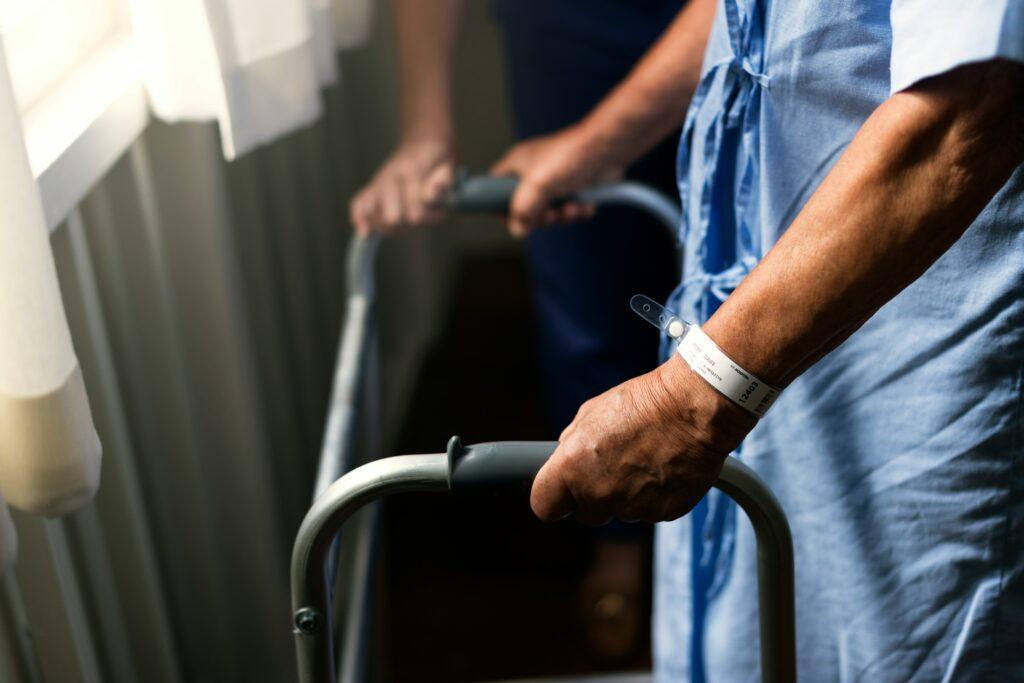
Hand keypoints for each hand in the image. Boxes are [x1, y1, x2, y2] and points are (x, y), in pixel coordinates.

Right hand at [349, 137, 456, 234]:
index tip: (440, 212)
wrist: (425, 137)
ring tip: (404, 223)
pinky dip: (360, 219)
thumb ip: (443, 182)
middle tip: (421, 217)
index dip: (429, 217)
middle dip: (409, 224)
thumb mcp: (451, 165)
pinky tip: (366, 232)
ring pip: (374, 214)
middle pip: (392, 218)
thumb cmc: (440, 157)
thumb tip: (430, 196)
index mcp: (411, 171)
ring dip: (389, 226)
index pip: (414, 210)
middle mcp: (390, 176)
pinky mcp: (371, 186)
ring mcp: (379, 181)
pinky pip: (359, 204)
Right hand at [490, 124, 624, 237]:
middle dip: (541, 218)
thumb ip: (522, 209)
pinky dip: (577, 212)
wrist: (608, 150)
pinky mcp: (573, 188)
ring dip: (562, 217)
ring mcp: (553, 182)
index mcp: (516, 165)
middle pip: (524, 209)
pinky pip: (568, 210)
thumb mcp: (538, 184)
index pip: (493, 189)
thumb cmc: (572, 156)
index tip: (513, 219)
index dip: (499, 207)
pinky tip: (585, 204)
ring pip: (548, 213)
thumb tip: (518, 229)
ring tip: (572, 207)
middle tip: (552, 214)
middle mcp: (533, 173)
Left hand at [530, 356, 755, 524]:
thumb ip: (572, 443)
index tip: (562, 495)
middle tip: (613, 465)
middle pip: (586, 513)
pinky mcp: (662, 513)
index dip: (553, 499)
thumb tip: (565, 459)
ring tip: (643, 458)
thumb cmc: (642, 404)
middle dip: (594, 495)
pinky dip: (653, 496)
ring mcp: (632, 507)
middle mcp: (599, 493)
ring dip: (626, 494)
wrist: (694, 409)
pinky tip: (662, 467)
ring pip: (620, 512)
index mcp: (572, 467)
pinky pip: (649, 511)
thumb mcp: (592, 413)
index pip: (543, 505)